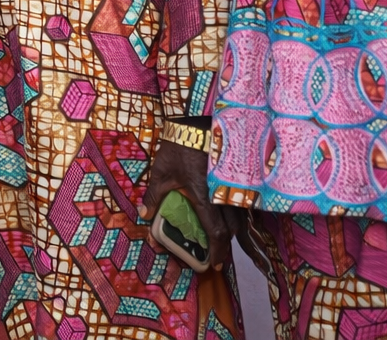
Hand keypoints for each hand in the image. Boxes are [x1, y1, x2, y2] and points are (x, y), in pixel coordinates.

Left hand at [139, 127, 231, 270]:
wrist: (197, 122)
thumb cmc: (178, 146)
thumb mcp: (161, 171)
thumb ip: (154, 195)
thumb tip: (144, 215)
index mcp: (204, 194)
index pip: (215, 230)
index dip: (216, 249)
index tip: (215, 263)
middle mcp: (223, 193)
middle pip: (232, 228)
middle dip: (225, 246)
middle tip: (217, 257)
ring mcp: (234, 184)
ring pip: (240, 216)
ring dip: (233, 231)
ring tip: (222, 241)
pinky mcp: (238, 177)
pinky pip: (242, 202)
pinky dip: (237, 214)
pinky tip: (229, 217)